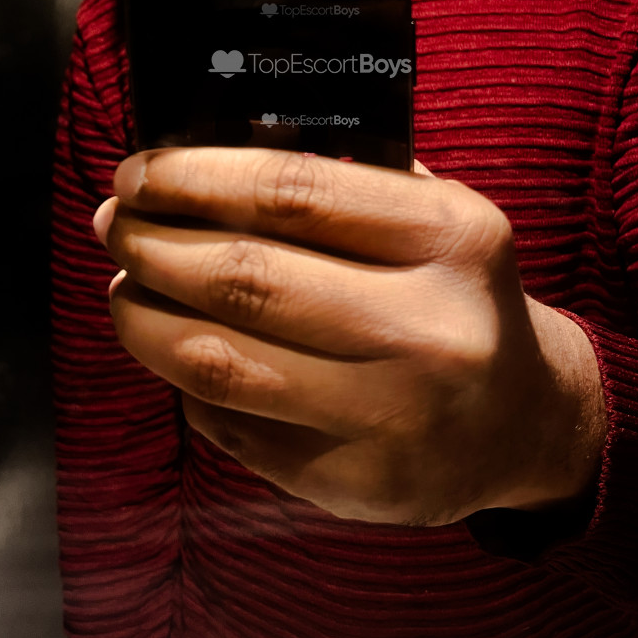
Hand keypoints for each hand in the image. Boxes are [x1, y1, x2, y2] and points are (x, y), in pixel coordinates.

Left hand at [95, 148, 604, 525]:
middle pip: (246, 276)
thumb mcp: (438, 215)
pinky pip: (230, 422)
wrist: (522, 421)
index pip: (294, 192)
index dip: (196, 177)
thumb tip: (208, 156)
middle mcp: (425, 329)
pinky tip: (174, 350)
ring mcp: (388, 415)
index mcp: (451, 238)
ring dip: (144, 318)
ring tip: (123, 289)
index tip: (139, 173)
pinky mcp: (350, 480)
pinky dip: (183, 379)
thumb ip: (346, 181)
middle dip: (153, 245)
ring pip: (222, 361)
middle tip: (115, 226)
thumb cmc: (457, 295)